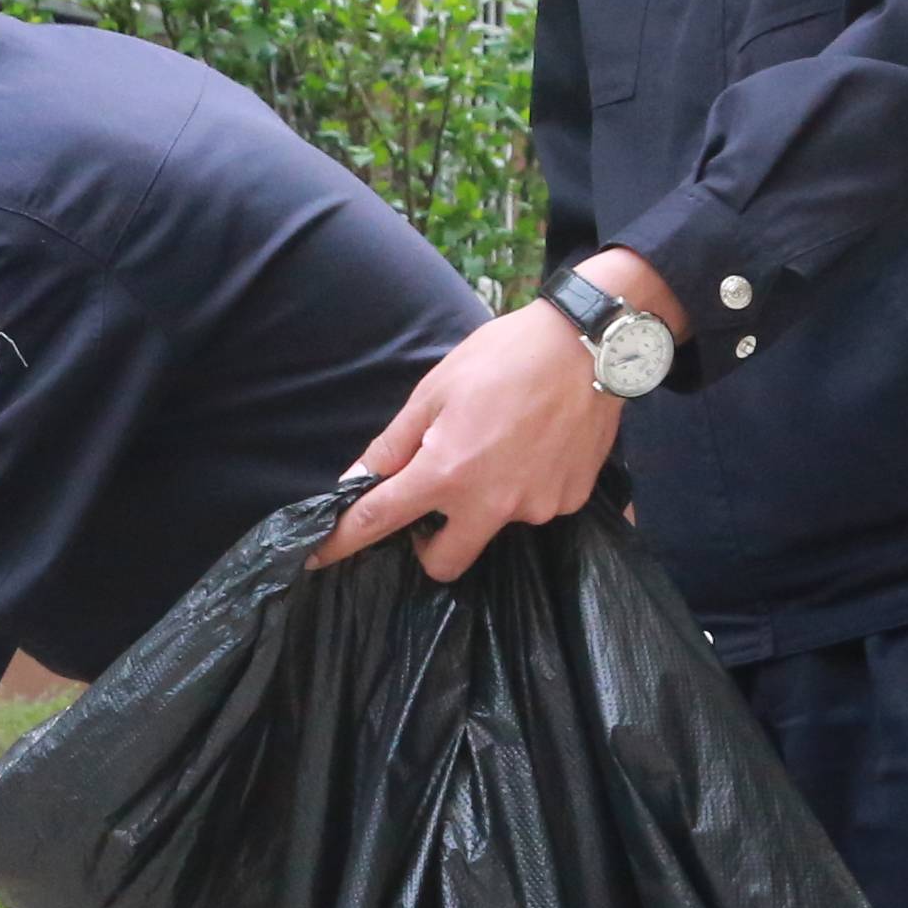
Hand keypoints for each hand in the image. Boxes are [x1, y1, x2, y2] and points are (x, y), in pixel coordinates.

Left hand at [318, 258, 663, 578]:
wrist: (589, 344)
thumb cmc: (504, 358)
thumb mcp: (435, 391)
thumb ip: (394, 443)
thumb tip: (357, 479)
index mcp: (446, 472)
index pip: (379, 520)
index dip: (343, 542)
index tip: (319, 558)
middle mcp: (491, 503)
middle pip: (445, 562)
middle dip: (429, 547)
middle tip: (433, 506)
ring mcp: (535, 508)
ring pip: (495, 528)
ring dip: (485, 503)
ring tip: (501, 448)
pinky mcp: (570, 502)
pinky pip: (535, 507)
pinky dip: (526, 487)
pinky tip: (535, 447)